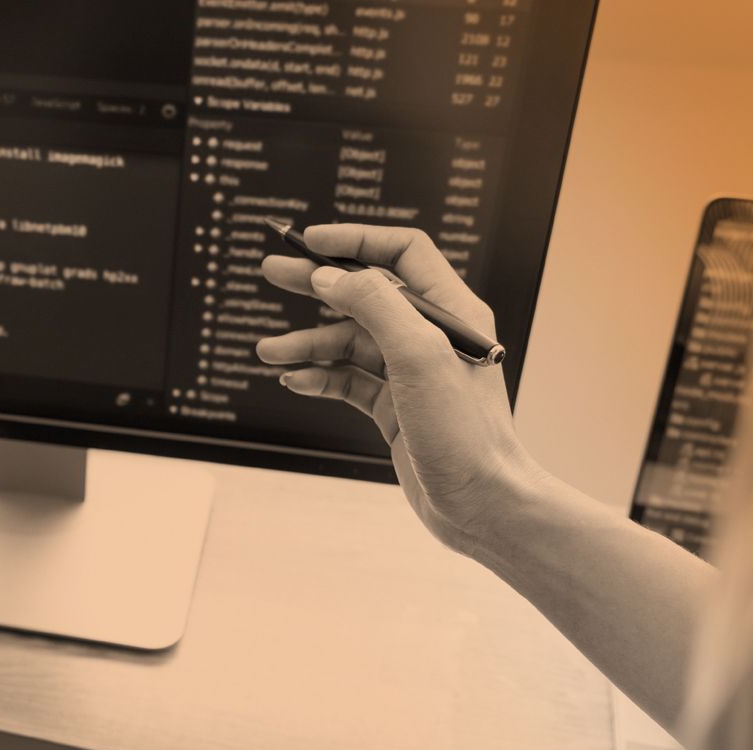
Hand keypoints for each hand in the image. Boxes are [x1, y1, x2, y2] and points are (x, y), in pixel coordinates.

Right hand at [257, 224, 547, 554]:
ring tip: (270, 352)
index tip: (312, 242)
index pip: (401, 253)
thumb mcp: (418, 355)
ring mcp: (411, 373)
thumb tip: (329, 276)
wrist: (482, 504)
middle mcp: (430, 336)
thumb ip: (374, 305)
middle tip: (272, 272)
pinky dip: (320, 377)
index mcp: (450, 311)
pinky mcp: (394, 408)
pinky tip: (296, 380)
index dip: (356, 241)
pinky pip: (348, 380)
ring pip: (349, 341)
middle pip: (366, 292)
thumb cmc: (466, 434)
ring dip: (307, 342)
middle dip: (317, 283)